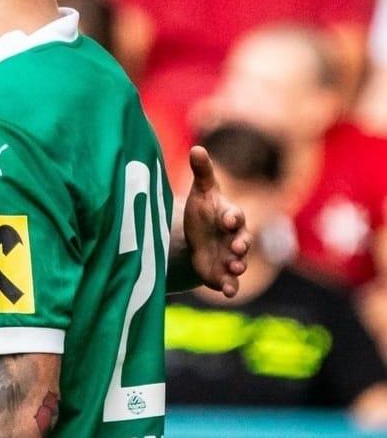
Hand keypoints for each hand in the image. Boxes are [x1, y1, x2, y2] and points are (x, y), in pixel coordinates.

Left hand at [183, 146, 251, 297]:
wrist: (197, 239)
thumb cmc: (203, 212)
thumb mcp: (201, 192)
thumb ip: (202, 172)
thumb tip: (197, 148)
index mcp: (229, 216)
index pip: (235, 216)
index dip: (232, 217)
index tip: (227, 219)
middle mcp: (234, 238)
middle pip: (243, 240)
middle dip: (241, 244)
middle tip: (238, 247)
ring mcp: (230, 257)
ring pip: (239, 262)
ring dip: (237, 266)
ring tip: (234, 268)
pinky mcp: (222, 274)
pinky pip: (230, 282)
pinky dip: (230, 287)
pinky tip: (225, 291)